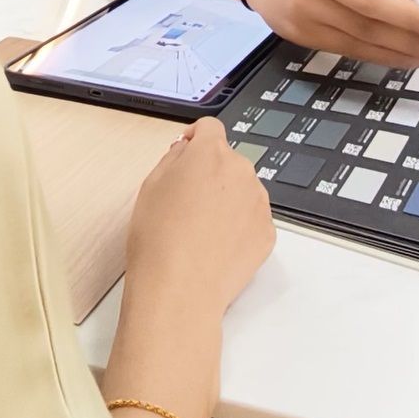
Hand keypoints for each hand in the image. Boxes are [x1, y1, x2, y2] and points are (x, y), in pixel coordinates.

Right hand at [126, 118, 274, 317]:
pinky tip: (217, 246)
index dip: (196, 138)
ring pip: (243, 189)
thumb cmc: (158, 238)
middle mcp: (242, 171)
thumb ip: (173, 158)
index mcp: (211, 153)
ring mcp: (259, 202)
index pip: (210, 127)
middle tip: (187, 201)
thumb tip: (186, 150)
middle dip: (211, 173)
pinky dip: (239, 226)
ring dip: (227, 199)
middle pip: (228, 161)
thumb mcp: (150, 186)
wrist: (181, 290)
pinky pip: (253, 219)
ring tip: (202, 230)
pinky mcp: (268, 233)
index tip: (187, 151)